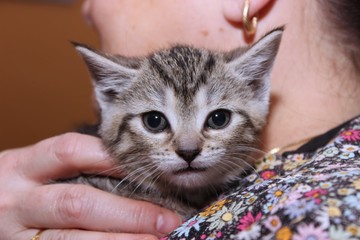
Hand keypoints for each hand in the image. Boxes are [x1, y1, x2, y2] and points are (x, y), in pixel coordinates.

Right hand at [0, 133, 179, 239]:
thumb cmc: (17, 189)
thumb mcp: (34, 169)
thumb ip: (71, 165)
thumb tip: (127, 167)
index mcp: (23, 166)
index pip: (70, 151)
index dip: (110, 159)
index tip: (148, 169)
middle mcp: (18, 199)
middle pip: (78, 203)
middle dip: (128, 213)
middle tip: (167, 219)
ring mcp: (17, 233)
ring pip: (71, 239)